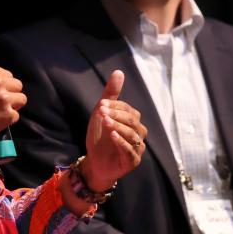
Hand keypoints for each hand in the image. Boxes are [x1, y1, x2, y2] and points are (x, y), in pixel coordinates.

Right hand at [0, 65, 25, 159]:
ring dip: (13, 105)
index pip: (7, 74)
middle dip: (11, 92)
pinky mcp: (8, 114)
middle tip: (1, 101)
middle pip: (17, 84)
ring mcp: (3, 98)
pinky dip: (8, 119)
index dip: (4, 83)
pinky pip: (16, 115)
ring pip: (21, 98)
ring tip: (1, 110)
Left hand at [82, 70, 146, 190]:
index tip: (101, 105)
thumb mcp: (101, 114)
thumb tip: (119, 71)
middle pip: (132, 121)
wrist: (94, 162)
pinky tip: (112, 136)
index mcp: (133, 121)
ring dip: (118, 127)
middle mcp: (138, 134)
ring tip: (105, 122)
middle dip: (116, 115)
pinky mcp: (132, 161)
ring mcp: (137, 148)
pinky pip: (130, 151)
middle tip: (101, 112)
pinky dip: (121, 142)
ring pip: (132, 135)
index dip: (115, 106)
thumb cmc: (100, 137)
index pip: (128, 110)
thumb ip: (111, 94)